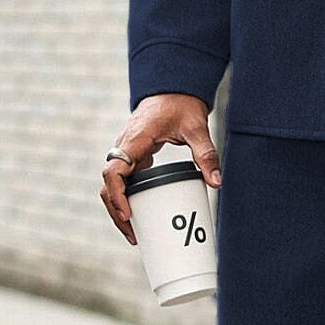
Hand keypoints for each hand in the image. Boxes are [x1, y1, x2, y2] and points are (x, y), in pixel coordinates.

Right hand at [99, 93, 222, 245]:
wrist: (172, 88)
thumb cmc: (181, 105)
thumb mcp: (196, 128)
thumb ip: (206, 154)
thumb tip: (216, 182)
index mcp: (135, 140)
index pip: (113, 170)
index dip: (116, 195)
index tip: (128, 213)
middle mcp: (124, 146)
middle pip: (108, 184)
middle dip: (116, 211)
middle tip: (133, 235)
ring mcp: (126, 151)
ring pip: (111, 184)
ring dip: (118, 208)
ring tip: (133, 233)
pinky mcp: (133, 155)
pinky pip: (122, 180)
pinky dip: (125, 198)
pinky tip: (137, 215)